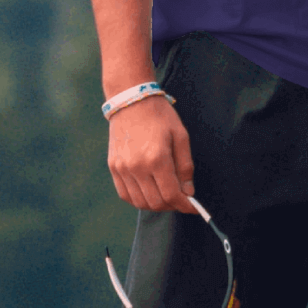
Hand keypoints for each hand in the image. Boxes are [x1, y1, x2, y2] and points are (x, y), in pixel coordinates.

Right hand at [107, 97, 195, 212]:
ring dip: (156, 205)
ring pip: (140, 203)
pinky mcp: (113, 168)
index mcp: (156, 158)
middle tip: (181, 199)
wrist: (131, 100)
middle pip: (156, 202)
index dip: (185, 205)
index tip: (193, 207)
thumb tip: (188, 192)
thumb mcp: (181, 137)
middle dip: (172, 206)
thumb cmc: (160, 116)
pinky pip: (126, 195)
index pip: (171, 195)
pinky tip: (150, 192)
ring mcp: (122, 169)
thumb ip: (185, 167)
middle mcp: (137, 167)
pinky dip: (139, 200)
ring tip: (166, 196)